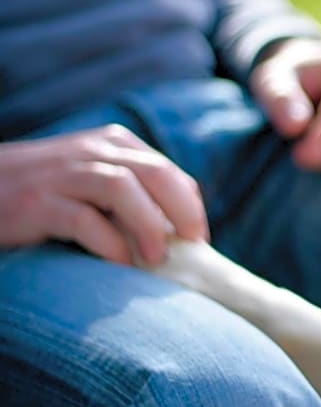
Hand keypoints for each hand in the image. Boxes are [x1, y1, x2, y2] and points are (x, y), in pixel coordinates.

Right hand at [0, 125, 207, 264]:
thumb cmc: (42, 191)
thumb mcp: (91, 179)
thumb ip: (129, 193)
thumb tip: (176, 233)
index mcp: (112, 143)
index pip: (167, 170)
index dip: (189, 204)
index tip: (197, 238)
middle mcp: (92, 151)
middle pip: (154, 173)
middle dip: (182, 211)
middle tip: (192, 246)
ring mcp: (62, 173)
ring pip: (122, 187)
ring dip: (148, 224)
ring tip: (156, 258)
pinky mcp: (36, 201)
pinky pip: (82, 218)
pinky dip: (108, 242)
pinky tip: (119, 263)